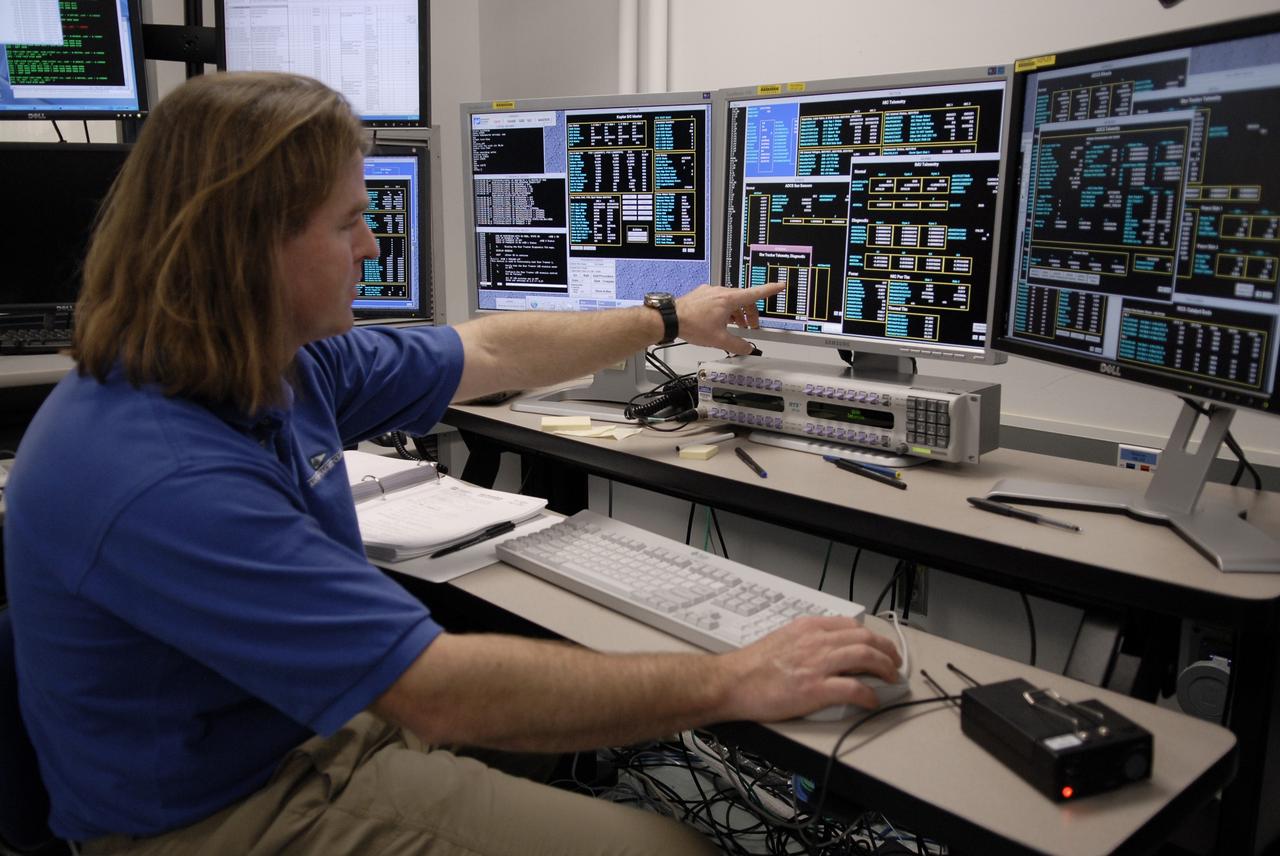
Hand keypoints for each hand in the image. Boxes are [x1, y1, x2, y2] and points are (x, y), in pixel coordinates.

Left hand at [674, 282, 785, 354]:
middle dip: (750, 313)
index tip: (779, 285)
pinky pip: (719, 300)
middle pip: (744, 299)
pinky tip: (720, 321)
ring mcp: (710, 292)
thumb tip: (748, 348)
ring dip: (737, 313)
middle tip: (752, 326)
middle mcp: (721, 292)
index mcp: (729, 300)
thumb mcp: (719, 340)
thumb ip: (737, 345)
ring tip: (735, 326)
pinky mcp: (702, 294)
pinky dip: (725, 310)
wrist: (670, 319)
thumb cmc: (692, 325)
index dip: (770, 289)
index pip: (755, 293)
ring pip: (731, 300)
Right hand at [717, 616, 902, 721]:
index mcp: (808, 628)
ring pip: (865, 658)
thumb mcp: (782, 639)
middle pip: (865, 639)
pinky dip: (868, 695)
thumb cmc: (751, 666)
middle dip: (886, 651)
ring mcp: (817, 664)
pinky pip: (853, 689)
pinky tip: (872, 701)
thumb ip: (806, 641)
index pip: (851, 626)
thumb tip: (826, 652)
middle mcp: (816, 641)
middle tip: (893, 663)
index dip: (872, 637)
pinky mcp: (815, 689)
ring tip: (890, 679)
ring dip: (884, 669)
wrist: (732, 682)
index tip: (879, 646)